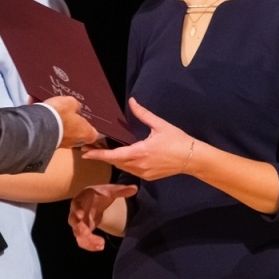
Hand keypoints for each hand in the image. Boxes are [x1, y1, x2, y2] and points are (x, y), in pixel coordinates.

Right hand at [43, 95, 98, 148]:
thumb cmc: (59, 114)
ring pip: (59, 133)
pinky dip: (42, 124)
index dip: (89, 129)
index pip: (92, 135)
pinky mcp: (46, 144)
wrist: (38, 126)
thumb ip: (75, 105)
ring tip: (47, 110)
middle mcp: (73, 141)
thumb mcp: (70, 102)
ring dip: (55, 124)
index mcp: (83, 131)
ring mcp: (59, 144)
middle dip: (70, 124)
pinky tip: (37, 112)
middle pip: (75, 134)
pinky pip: (46, 133)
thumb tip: (75, 108)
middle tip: (65, 113)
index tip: (85, 123)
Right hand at [69, 184, 136, 251]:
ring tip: (101, 244)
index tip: (80, 214)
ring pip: (78, 234)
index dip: (76, 209)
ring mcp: (78, 223)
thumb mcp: (110, 191)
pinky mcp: (83, 231)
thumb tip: (135, 188)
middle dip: (79, 228)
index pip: (75, 204)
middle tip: (86, 233)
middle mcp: (76, 212)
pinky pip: (83, 241)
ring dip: (87, 240)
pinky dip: (90, 245)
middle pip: (73, 221)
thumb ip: (120, 190)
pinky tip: (101, 247)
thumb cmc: (99, 194)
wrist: (94, 200)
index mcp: (81, 199)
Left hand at [81, 98, 196, 180]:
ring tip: (104, 151)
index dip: (98, 155)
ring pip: (123, 167)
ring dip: (113, 160)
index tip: (86, 153)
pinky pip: (131, 171)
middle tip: (91, 147)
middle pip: (115, 162)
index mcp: (140, 152)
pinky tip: (122, 156)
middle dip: (103, 156)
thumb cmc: (177, 140)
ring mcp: (144, 173)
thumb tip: (132, 102)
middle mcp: (139, 165)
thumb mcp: (160, 125)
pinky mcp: (148, 177)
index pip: (113, 155)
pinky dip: (124, 164)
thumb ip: (143, 114)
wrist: (192, 158)